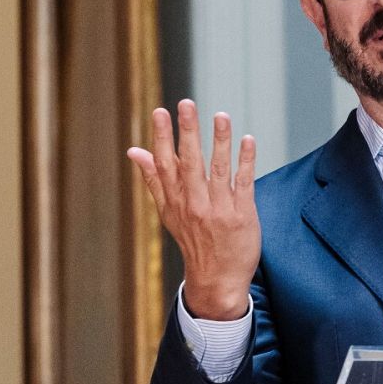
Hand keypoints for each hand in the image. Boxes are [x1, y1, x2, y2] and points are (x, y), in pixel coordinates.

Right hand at [127, 100, 259, 320]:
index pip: (166, 164)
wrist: (217, 280)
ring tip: (221, 115)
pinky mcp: (242, 214)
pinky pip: (244, 183)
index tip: (160, 112)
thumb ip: (153, 179)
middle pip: (190, 163)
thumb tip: (134, 151)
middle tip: (186, 103)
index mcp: (175, 201)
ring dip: (220, 141)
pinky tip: (247, 140)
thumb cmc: (193, 240)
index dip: (162, 137)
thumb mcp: (168, 212)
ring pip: (218, 169)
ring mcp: (219, 209)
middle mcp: (194, 203)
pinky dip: (246, 161)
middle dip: (187, 132)